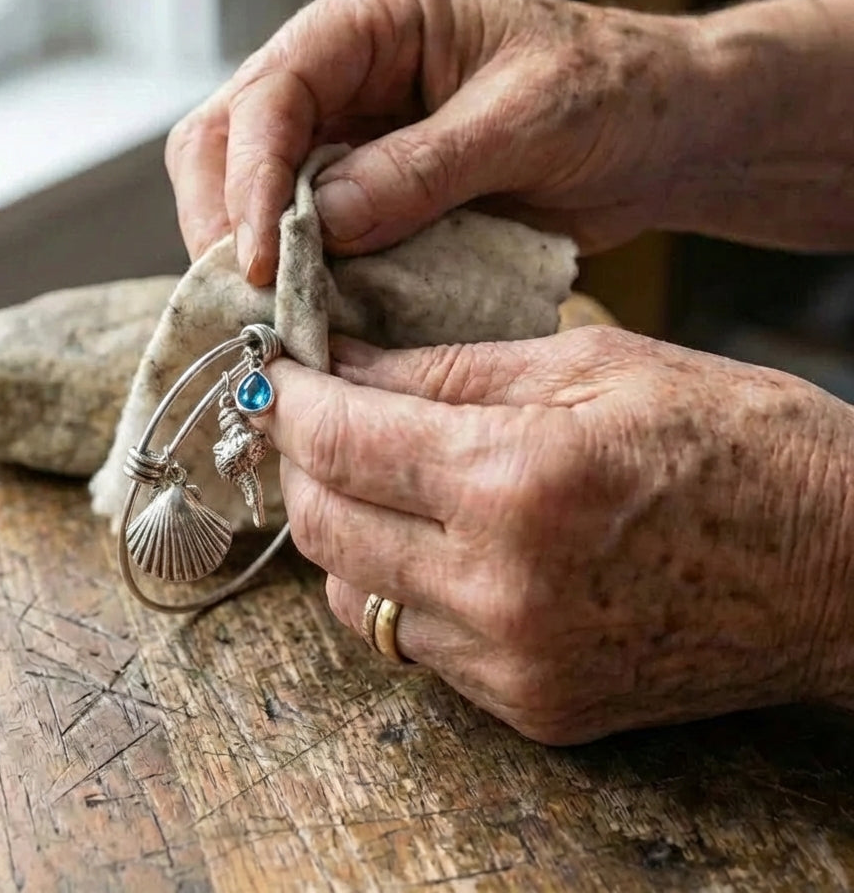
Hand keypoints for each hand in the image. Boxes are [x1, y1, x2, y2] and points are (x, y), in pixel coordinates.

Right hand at [166, 0, 707, 283]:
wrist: (659, 134)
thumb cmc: (613, 93)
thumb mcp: (526, 121)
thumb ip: (421, 170)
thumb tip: (320, 223)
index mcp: (376, 16)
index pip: (273, 91)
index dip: (250, 179)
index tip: (257, 260)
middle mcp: (345, 67)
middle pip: (231, 136)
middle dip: (227, 219)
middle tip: (246, 298)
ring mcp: (350, 129)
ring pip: (252, 187)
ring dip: (252, 252)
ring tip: (270, 313)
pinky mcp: (367, 186)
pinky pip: (305, 229)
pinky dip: (300, 272)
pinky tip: (309, 309)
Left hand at [255, 328, 853, 743]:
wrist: (844, 568)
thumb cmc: (739, 441)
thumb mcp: (594, 364)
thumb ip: (450, 369)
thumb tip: (346, 363)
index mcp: (519, 480)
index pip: (339, 439)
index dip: (288, 398)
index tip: (276, 372)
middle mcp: (502, 588)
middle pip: (323, 526)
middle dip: (300, 461)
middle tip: (315, 415)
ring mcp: (516, 664)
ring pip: (353, 596)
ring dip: (343, 528)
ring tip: (377, 475)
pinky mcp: (534, 709)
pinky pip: (416, 644)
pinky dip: (401, 585)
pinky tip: (436, 540)